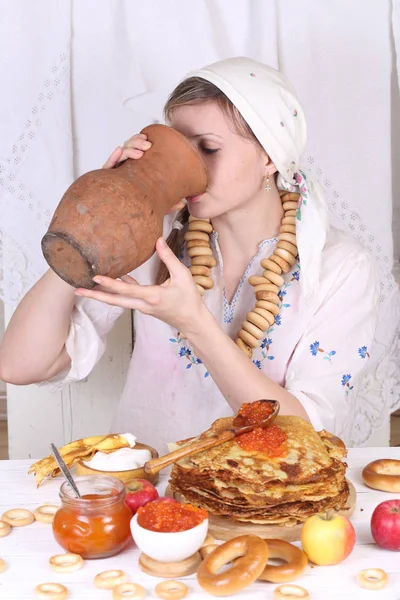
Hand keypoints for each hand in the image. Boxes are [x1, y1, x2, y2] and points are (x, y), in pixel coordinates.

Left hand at [75, 238, 203, 334]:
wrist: (193, 321)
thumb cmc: (189, 300)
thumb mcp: (183, 276)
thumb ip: (169, 258)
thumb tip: (157, 241)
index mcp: (152, 296)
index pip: (126, 290)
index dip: (109, 283)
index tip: (95, 277)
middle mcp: (143, 304)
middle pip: (114, 301)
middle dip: (94, 296)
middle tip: (77, 291)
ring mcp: (142, 307)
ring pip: (119, 300)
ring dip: (102, 295)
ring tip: (86, 287)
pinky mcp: (145, 306)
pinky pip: (128, 297)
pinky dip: (120, 289)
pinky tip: (116, 278)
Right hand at [103, 133, 185, 212]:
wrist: (116, 219)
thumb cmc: (135, 208)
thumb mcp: (154, 204)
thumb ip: (166, 203)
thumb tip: (182, 203)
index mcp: (134, 170)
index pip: (135, 150)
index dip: (140, 142)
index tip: (149, 140)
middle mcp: (123, 169)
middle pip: (127, 148)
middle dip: (136, 142)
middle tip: (147, 145)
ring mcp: (113, 173)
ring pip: (120, 154)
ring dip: (129, 148)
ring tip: (139, 152)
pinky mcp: (105, 179)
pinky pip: (107, 166)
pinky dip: (113, 157)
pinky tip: (118, 150)